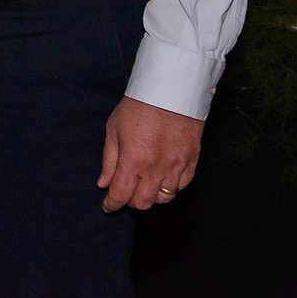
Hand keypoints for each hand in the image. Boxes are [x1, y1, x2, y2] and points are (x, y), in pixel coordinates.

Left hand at [98, 96, 202, 210]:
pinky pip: (182, 186)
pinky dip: (171, 187)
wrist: (170, 91)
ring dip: (152, 196)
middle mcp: (157, 169)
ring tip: (144, 185)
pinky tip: (162, 179)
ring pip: (165, 198)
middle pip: (144, 202)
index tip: (108, 206)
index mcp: (134, 161)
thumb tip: (104, 183)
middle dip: (131, 201)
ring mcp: (177, 166)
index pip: (121, 194)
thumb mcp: (114, 130)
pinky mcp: (193, 161)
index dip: (112, 204)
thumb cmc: (137, 107)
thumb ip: (109, 160)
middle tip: (125, 192)